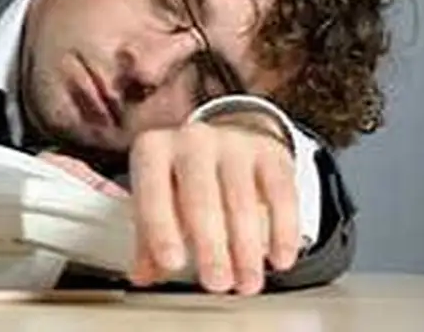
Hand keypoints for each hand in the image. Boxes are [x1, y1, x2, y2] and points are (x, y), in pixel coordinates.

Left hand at [129, 117, 299, 294]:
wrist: (227, 140)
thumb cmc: (184, 179)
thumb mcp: (160, 200)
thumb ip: (149, 239)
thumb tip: (141, 275)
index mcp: (153, 150)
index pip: (152, 191)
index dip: (161, 228)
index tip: (172, 263)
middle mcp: (191, 140)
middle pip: (201, 198)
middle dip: (210, 246)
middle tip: (216, 282)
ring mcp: (233, 143)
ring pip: (242, 200)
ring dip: (246, 248)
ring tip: (247, 282)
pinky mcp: (270, 153)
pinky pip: (281, 194)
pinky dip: (282, 231)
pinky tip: (280, 259)